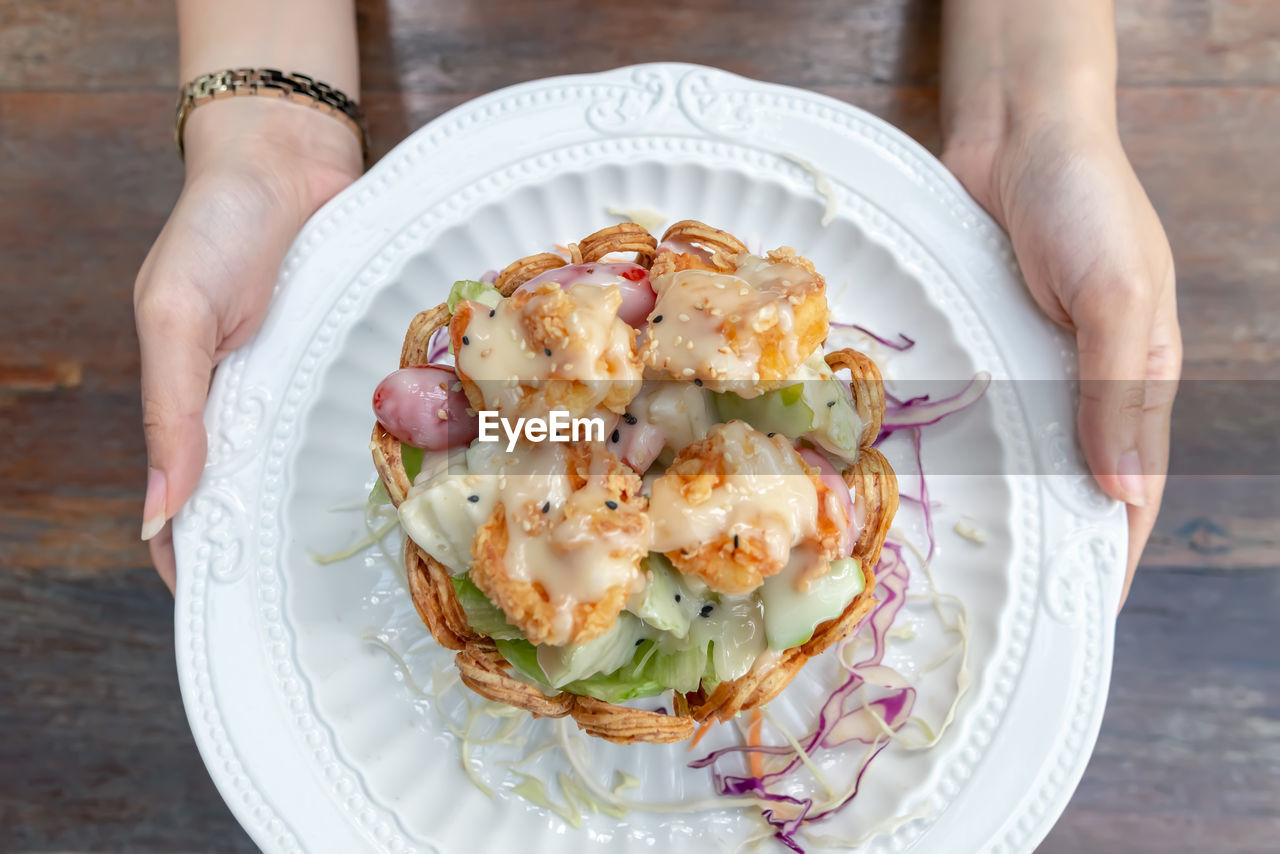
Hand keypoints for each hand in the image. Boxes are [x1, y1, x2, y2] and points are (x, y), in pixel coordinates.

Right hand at [134, 99, 360, 589]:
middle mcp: (255, 406)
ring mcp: (307, 386)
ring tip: (377, 571)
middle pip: (264, 500)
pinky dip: (388, 449)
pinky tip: (418, 488)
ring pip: (319, 467)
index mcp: (197, 406)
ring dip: (338, 510)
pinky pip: (368, 416)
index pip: (193, 506)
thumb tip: (158, 513)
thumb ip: (170, 409)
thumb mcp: (176, 315)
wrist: (288, 158)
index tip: (234, 619)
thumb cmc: (216, 228)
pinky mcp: (352, 361)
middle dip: (282, 552)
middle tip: (319, 615)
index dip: (205, 563)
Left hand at [943, 101, 1181, 608]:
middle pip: (1067, 483)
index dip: (1106, 554)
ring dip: (994, 503)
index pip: (1130, 489)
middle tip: (1002, 606)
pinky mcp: (978, 345)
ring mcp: (1027, 366)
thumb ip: (1121, 393)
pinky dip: (954, 449)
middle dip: (1043, 544)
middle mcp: (1083, 382)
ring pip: (1014, 454)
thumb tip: (1122, 495)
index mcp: (1140, 378)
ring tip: (954, 564)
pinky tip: (922, 485)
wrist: (1016, 132)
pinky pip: (969, 410)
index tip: (1078, 617)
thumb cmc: (1086, 202)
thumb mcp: (1119, 294)